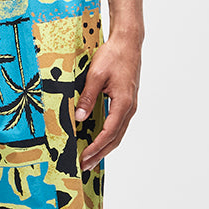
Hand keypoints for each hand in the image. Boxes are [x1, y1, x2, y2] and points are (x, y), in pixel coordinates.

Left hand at [75, 35, 140, 170]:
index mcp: (123, 103)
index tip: (84, 158)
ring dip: (104, 147)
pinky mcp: (126, 102)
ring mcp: (129, 105)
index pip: (109, 132)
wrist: (128, 43)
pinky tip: (98, 140)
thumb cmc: (113, 56)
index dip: (96, 147)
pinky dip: (108, 136)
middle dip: (100, 154)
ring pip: (118, 133)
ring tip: (91, 158)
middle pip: (115, 138)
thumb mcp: (96, 76)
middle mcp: (129, 107)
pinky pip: (118, 124)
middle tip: (85, 166)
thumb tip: (79, 117)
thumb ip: (87, 98)